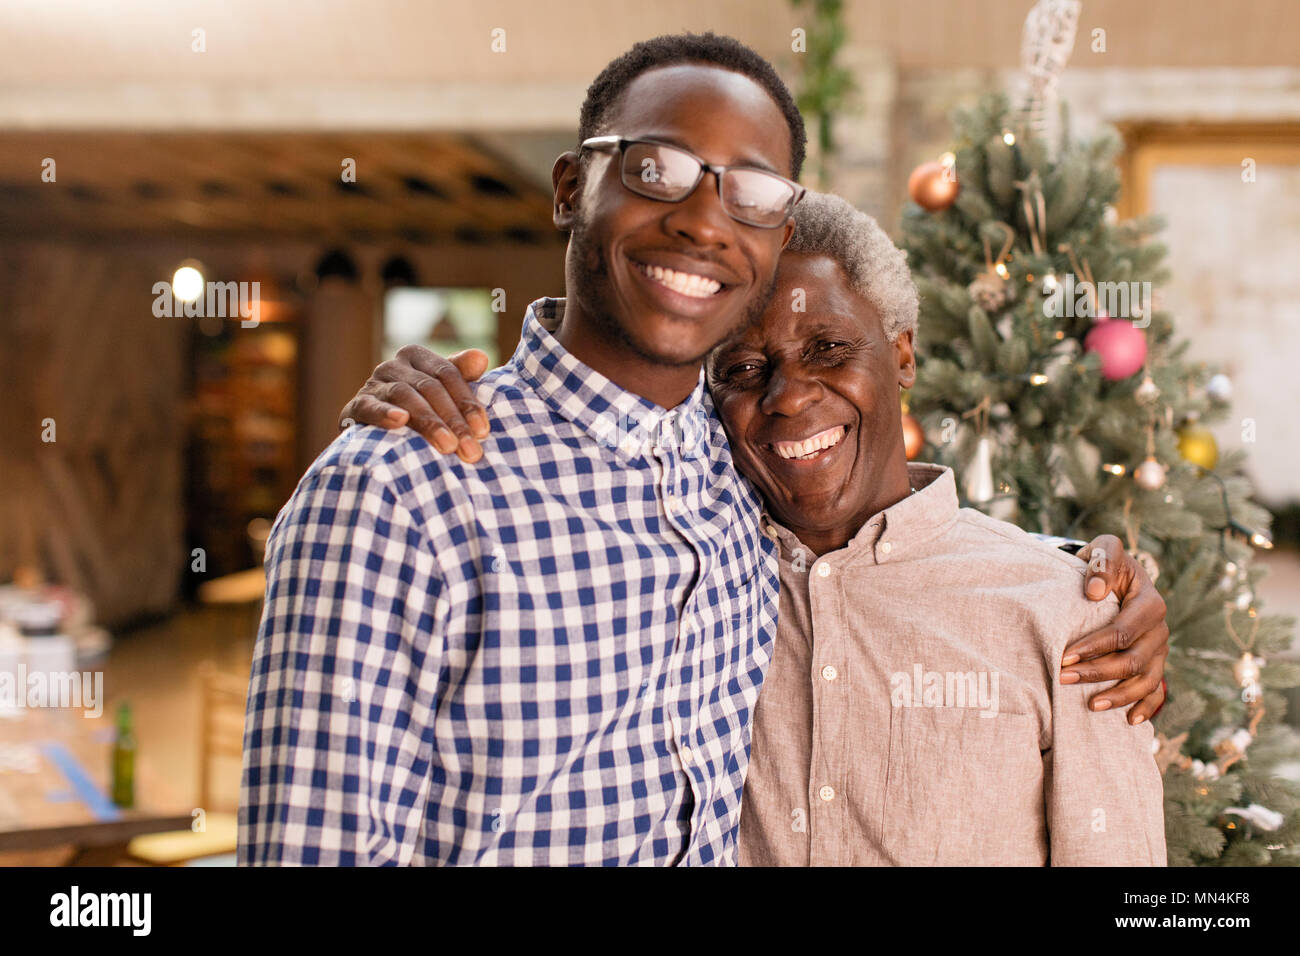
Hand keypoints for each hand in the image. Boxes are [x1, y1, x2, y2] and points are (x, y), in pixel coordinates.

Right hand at [339, 346, 491, 462]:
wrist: (371, 432)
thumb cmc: (417, 408)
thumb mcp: (441, 391)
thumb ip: (462, 374)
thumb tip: (481, 358)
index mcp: (417, 356)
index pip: (448, 374)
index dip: (467, 402)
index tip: (483, 431)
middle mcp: (394, 365)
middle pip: (430, 388)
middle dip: (454, 420)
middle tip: (470, 449)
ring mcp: (373, 384)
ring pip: (405, 396)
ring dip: (429, 422)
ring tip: (447, 445)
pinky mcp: (356, 405)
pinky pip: (370, 407)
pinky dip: (385, 413)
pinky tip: (400, 421)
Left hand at [1060, 534, 1168, 723]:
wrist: (1116, 575)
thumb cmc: (1106, 565)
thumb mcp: (1104, 550)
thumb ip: (1101, 561)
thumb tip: (1096, 591)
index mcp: (1150, 603)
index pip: (1122, 632)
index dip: (1094, 647)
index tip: (1064, 656)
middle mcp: (1159, 630)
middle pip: (1132, 660)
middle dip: (1097, 673)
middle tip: (1063, 678)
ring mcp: (1159, 650)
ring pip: (1145, 680)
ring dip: (1118, 695)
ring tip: (1090, 705)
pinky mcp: (1156, 663)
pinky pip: (1157, 691)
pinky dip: (1147, 707)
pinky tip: (1130, 721)